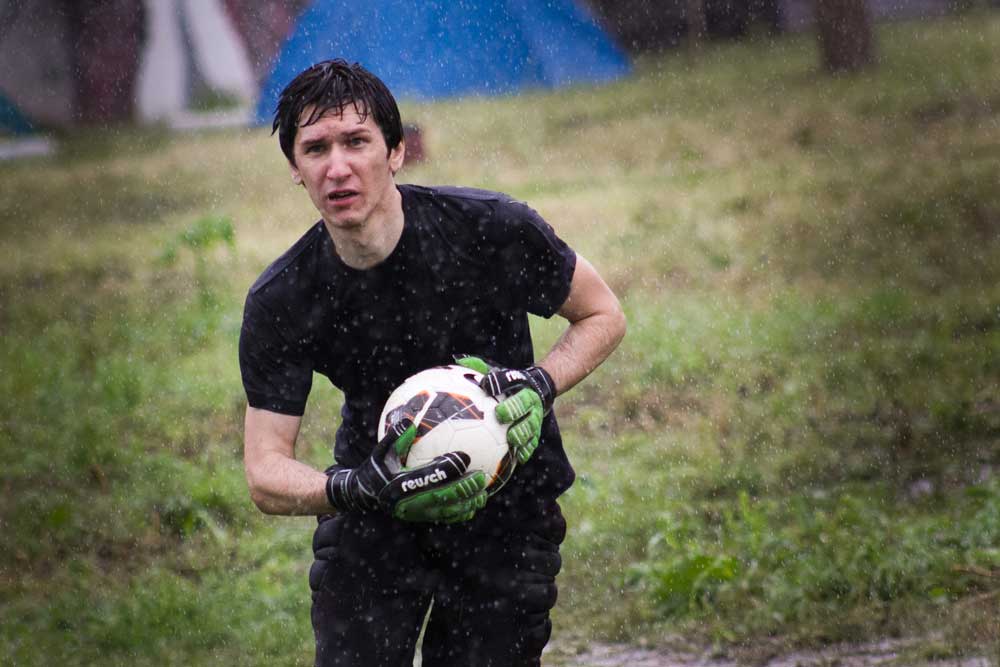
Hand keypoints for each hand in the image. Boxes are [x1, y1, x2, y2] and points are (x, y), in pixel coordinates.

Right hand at [325, 419, 487, 522]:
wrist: (365, 495)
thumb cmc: (377, 467)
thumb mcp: (381, 451)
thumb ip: (395, 437)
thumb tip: (408, 419)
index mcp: (400, 484)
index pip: (430, 476)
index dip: (449, 468)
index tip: (466, 456)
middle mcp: (410, 502)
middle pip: (443, 496)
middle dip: (464, 488)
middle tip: (481, 477)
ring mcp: (416, 513)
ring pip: (447, 512)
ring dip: (467, 504)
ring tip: (484, 494)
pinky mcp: (421, 519)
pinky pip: (444, 518)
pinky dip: (460, 513)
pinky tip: (474, 505)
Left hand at [454, 355, 555, 463]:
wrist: (538, 390)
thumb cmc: (508, 384)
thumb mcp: (496, 372)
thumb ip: (479, 368)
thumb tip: (458, 360)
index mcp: (519, 384)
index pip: (509, 381)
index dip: (500, 382)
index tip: (487, 386)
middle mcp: (529, 400)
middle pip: (523, 404)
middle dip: (513, 409)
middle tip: (500, 415)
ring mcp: (535, 417)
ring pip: (531, 425)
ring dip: (522, 432)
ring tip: (512, 440)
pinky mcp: (536, 432)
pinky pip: (533, 442)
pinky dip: (526, 450)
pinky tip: (517, 459)